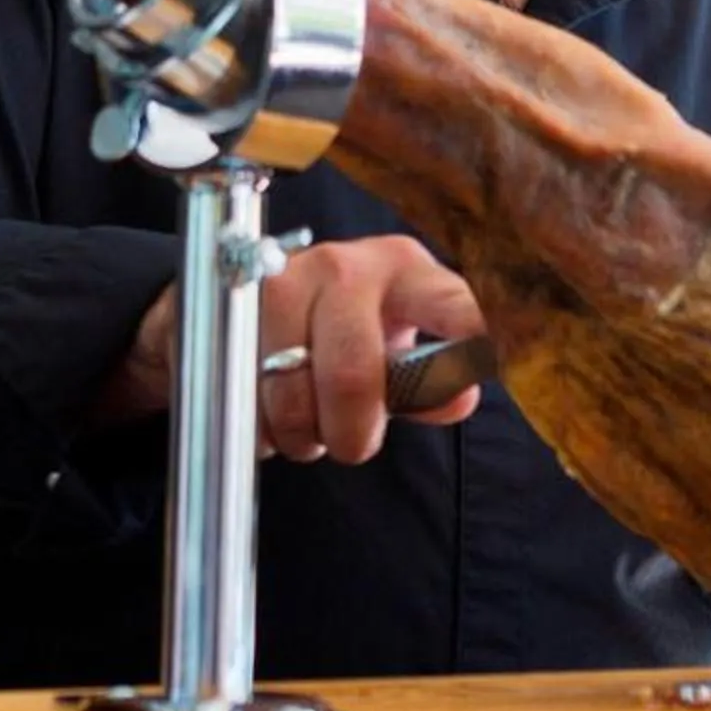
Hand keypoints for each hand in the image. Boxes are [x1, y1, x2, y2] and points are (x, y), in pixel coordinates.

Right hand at [97, 234, 484, 463]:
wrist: (259, 296)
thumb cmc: (350, 331)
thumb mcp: (399, 349)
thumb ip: (430, 383)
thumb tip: (458, 396)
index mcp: (404, 273)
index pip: (447, 303)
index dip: (467, 331)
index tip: (483, 353)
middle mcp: (344, 266)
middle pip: (351, 374)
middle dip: (352, 433)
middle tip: (352, 444)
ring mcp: (280, 282)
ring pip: (289, 396)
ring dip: (300, 433)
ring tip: (307, 418)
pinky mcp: (226, 307)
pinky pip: (241, 398)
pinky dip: (259, 425)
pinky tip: (270, 405)